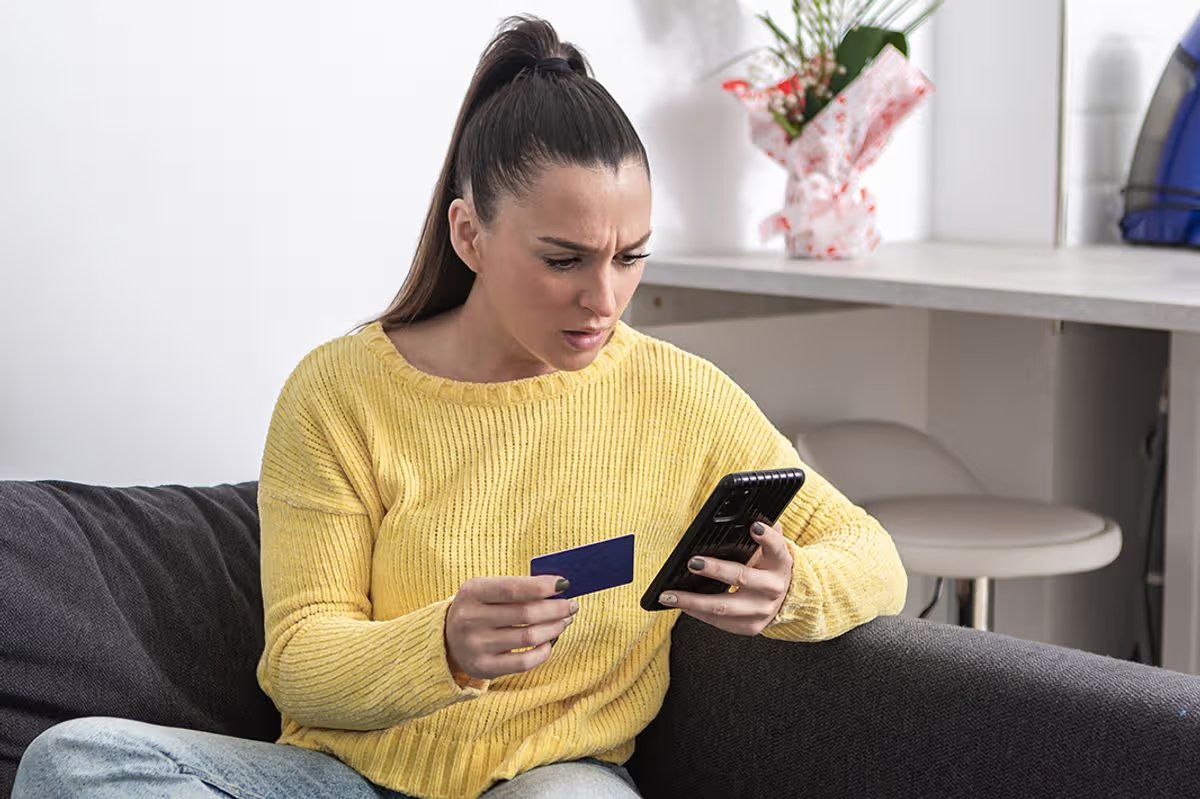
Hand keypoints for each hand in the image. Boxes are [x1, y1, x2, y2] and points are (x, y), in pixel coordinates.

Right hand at [445, 575, 578, 681]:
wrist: (447, 640)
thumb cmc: (478, 608)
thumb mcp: (486, 590)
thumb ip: (517, 587)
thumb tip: (559, 588)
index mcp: (472, 592)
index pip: (513, 588)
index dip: (542, 586)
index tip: (564, 584)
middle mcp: (470, 619)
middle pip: (525, 614)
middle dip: (556, 608)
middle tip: (571, 605)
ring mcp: (476, 646)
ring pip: (529, 637)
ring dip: (554, 627)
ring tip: (564, 620)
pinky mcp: (484, 668)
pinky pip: (524, 662)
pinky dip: (543, 651)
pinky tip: (550, 641)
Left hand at [658, 520, 792, 635]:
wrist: (785, 600)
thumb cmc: (768, 568)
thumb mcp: (770, 550)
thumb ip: (763, 533)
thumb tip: (749, 517)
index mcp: (780, 563)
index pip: (776, 547)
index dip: (767, 537)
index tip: (754, 527)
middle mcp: (773, 587)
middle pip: (742, 577)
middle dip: (716, 570)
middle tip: (692, 563)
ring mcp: (762, 610)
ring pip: (723, 606)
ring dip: (693, 601)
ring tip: (669, 595)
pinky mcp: (750, 626)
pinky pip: (719, 621)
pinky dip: (697, 613)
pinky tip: (681, 605)